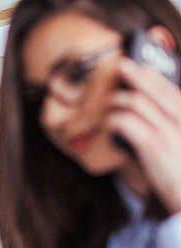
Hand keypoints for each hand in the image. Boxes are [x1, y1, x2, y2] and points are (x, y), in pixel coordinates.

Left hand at [108, 58, 180, 213]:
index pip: (174, 92)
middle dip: (139, 75)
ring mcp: (170, 132)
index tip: (142, 67)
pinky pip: (128, 122)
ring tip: (109, 102)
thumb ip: (172, 130)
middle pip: (159, 90)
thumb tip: (149, 119)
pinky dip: (116, 119)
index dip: (156, 78)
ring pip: (140, 103)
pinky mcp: (154, 146)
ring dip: (120, 100)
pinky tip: (111, 123)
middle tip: (122, 65)